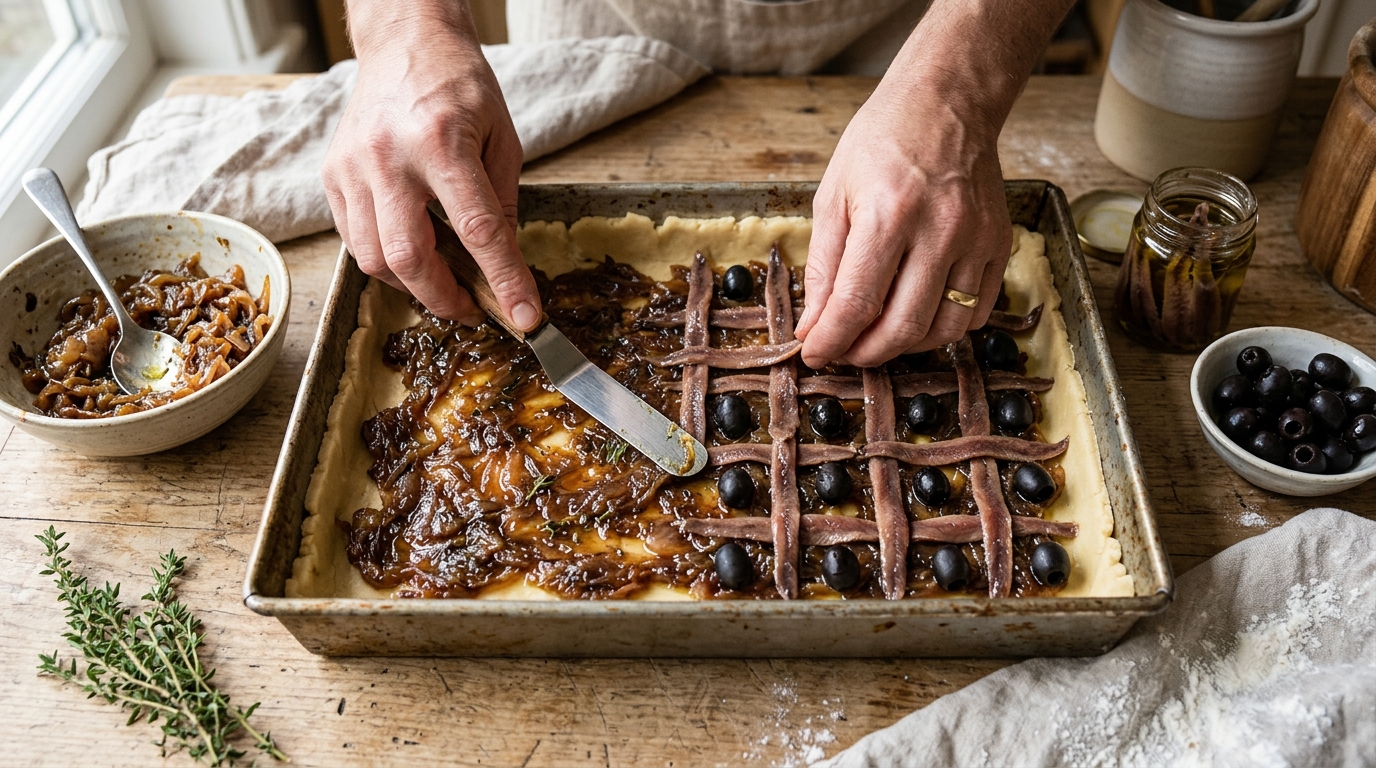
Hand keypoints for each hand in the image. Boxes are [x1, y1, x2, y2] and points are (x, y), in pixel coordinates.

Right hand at [322, 3, 540, 330]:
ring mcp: (353, 167)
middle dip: (444, 298)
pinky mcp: (332, 174)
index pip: (478, 230)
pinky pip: (353, 240)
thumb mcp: (502, 139)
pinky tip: (410, 256)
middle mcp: (390, 157)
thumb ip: (503, 204)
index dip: (504, 281)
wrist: (405, 43)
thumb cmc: (460, 87)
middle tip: (473, 308)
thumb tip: (505, 265)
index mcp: (443, 143)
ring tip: (442, 284)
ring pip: (373, 259)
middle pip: (409, 257)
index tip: (524, 318)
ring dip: (412, 286)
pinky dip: (383, 262)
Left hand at [795, 91, 1011, 368]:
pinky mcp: (999, 243)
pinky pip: (976, 312)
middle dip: (866, 353)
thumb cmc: (882, 142)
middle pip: (903, 326)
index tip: (815, 354)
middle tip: (844, 351)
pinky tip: (917, 315)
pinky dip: (944, 328)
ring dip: (906, 346)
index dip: (831, 340)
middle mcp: (940, 229)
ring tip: (878, 336)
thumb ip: (823, 266)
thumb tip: (814, 325)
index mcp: (889, 213)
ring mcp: (977, 239)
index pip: (857, 303)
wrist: (947, 101)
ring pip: (944, 329)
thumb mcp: (833, 194)